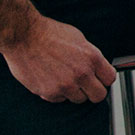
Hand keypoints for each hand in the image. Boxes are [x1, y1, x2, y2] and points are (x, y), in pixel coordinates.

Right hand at [0, 17, 115, 104]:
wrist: (24, 36)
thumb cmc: (49, 34)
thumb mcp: (79, 39)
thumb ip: (90, 56)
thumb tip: (98, 67)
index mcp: (92, 58)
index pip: (110, 79)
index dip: (104, 79)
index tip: (99, 78)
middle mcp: (81, 73)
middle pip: (98, 96)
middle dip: (93, 91)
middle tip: (85, 85)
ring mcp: (65, 85)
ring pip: (79, 99)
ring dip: (74, 92)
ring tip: (63, 78)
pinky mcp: (49, 93)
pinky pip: (59, 99)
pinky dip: (56, 93)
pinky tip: (50, 79)